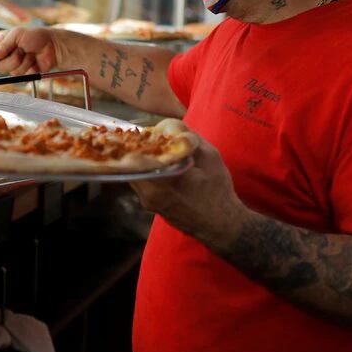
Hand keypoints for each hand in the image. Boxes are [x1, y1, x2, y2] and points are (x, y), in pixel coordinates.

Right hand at [0, 27, 62, 76]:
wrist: (53, 45)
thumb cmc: (35, 36)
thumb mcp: (17, 35)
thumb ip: (3, 45)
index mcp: (1, 45)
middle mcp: (6, 56)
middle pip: (0, 67)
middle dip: (12, 59)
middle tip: (21, 50)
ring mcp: (16, 66)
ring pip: (12, 71)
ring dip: (23, 62)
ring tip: (30, 53)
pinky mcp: (25, 73)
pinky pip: (23, 75)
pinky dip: (30, 67)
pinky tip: (35, 61)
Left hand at [129, 135, 247, 249]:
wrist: (220, 225)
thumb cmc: (218, 192)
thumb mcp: (210, 158)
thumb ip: (189, 139)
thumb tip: (170, 126)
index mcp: (164, 179)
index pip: (137, 153)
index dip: (139, 139)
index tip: (147, 131)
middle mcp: (150, 192)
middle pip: (131, 163)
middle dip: (137, 147)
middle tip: (147, 137)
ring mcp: (147, 201)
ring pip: (134, 172)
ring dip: (140, 159)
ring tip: (153, 148)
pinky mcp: (150, 205)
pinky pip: (140, 181)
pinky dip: (145, 170)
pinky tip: (158, 163)